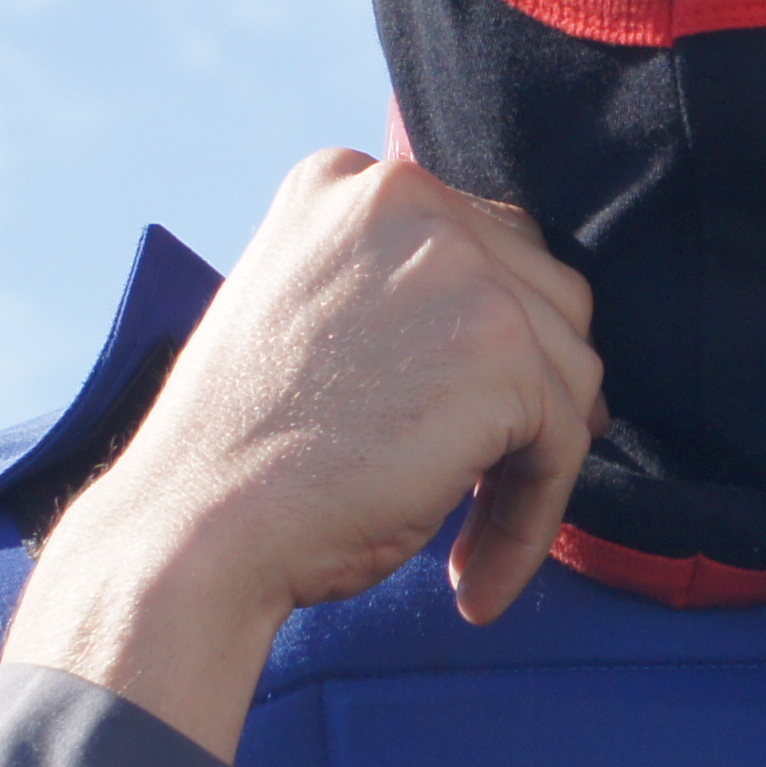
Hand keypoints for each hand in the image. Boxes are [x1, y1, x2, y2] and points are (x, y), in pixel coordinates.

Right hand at [5, 151, 601, 759]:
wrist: (194, 529)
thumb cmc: (241, 454)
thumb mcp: (309, 316)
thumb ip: (394, 291)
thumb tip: (517, 325)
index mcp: (351, 183)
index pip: (483, 244)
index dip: (491, 343)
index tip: (459, 426)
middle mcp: (410, 199)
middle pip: (546, 296)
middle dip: (529, 396)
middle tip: (484, 484)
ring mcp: (462, 269)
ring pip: (570, 369)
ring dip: (533, 464)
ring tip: (470, 543)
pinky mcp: (505, 353)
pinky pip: (565, 443)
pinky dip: (532, 522)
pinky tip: (475, 583)